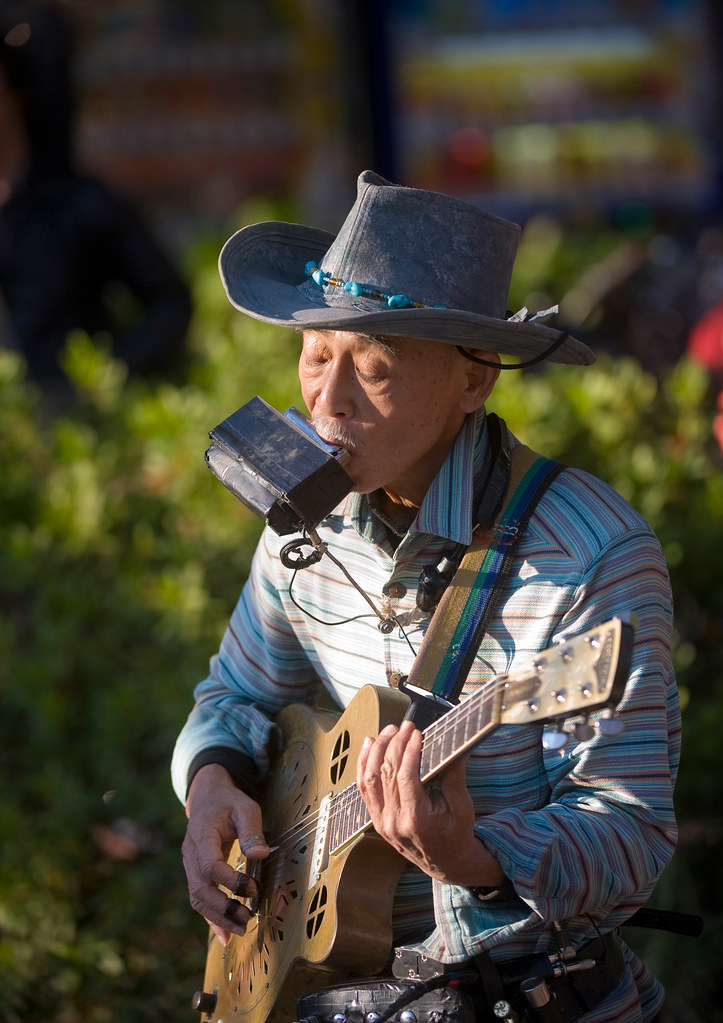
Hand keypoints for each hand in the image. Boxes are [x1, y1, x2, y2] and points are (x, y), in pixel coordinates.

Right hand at [182, 763, 269, 944]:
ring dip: (217, 918)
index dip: (230, 881)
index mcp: (201, 834)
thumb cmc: (228, 802)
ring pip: (197, 898)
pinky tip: (225, 936)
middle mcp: (191, 854)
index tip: (252, 889)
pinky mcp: (195, 874)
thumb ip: (252, 830)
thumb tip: (261, 855)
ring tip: (241, 929)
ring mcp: (190, 866)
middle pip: (200, 888)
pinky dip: (211, 918)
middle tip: (247, 919)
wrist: (206, 798)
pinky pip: (199, 899)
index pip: (210, 865)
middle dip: (222, 908)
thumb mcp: (245, 807)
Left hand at [357, 720, 504, 887]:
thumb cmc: (456, 835)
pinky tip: (370, 745)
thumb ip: (455, 776)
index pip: (405, 776)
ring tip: (390, 731)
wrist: (446, 863)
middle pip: (386, 773)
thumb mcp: (462, 807)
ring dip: (377, 750)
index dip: (409, 750)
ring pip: (370, 778)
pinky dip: (364, 764)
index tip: (418, 733)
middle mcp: (394, 821)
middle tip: (407, 727)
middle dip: (395, 744)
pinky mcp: (376, 819)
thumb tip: (454, 746)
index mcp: (417, 819)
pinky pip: (364, 788)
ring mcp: (381, 821)